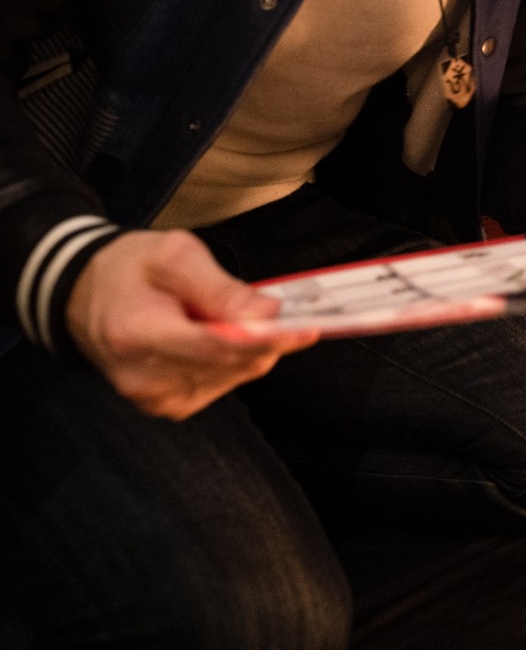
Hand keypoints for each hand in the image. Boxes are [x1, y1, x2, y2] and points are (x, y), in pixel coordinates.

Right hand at [65, 230, 318, 418]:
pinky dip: (238, 359)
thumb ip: (221, 287)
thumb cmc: (128, 270)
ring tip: (236, 315)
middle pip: (230, 364)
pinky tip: (225, 336)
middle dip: (269, 338)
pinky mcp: (168, 405)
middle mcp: (142, 377)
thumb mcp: (173, 255)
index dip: (266, 339)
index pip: (214, 347)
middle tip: (297, 311)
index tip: (306, 327)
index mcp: (137, 334)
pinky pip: (224, 382)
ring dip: (254, 347)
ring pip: (235, 374)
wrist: (84, 297)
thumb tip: (268, 312)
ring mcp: (153, 397)